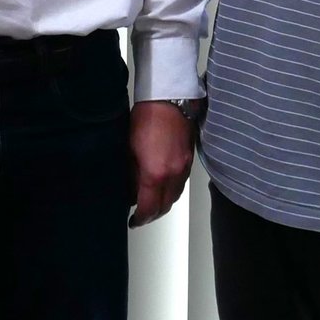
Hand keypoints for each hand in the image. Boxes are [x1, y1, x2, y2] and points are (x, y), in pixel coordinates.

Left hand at [129, 101, 194, 227]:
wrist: (169, 98)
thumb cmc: (146, 117)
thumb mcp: (129, 148)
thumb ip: (131, 173)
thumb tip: (130, 189)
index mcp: (155, 173)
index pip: (149, 207)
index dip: (140, 218)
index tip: (133, 221)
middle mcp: (173, 175)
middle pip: (165, 206)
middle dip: (152, 215)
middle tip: (141, 216)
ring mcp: (184, 168)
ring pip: (175, 196)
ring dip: (163, 204)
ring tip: (150, 203)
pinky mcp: (189, 160)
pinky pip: (181, 184)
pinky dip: (171, 191)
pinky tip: (162, 187)